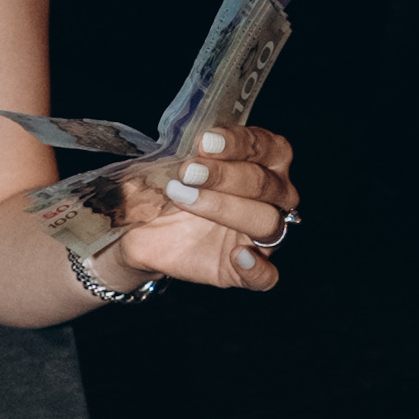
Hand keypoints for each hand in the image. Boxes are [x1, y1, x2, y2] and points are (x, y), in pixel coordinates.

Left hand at [102, 118, 299, 295]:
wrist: (145, 235)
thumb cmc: (166, 192)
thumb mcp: (161, 169)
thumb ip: (168, 158)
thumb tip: (166, 154)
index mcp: (263, 162)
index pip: (266, 146)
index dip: (238, 143)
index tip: (204, 142)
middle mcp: (273, 197)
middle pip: (265, 184)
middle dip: (225, 175)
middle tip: (187, 172)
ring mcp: (263, 236)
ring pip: (267, 222)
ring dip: (227, 209)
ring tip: (185, 199)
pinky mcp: (247, 270)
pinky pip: (267, 276)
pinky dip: (257, 268)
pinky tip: (237, 256)